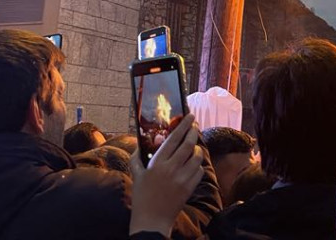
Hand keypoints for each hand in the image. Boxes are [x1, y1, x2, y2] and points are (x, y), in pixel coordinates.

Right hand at [129, 114, 204, 236]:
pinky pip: (199, 171)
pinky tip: (192, 166)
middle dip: (194, 132)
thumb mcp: (136, 175)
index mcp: (157, 163)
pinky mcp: (189, 188)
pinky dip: (198, 166)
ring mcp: (182, 178)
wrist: (152, 219)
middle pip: (189, 144)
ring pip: (197, 157)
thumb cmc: (142, 196)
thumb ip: (137, 158)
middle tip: (195, 126)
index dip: (183, 125)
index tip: (190, 116)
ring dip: (197, 150)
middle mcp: (171, 169)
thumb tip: (140, 145)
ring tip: (194, 148)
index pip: (173, 138)